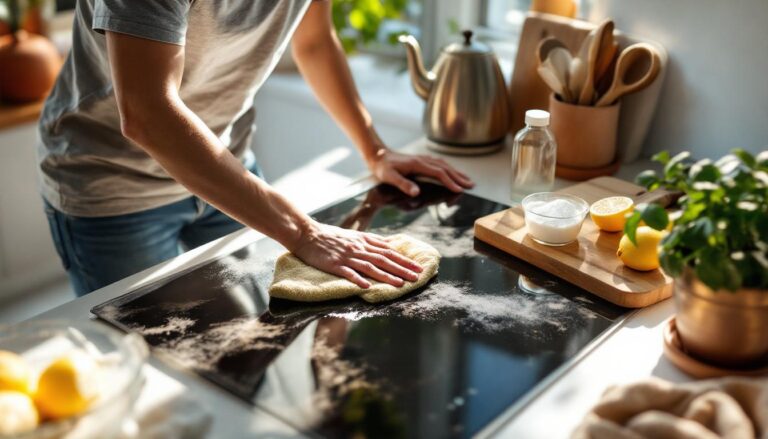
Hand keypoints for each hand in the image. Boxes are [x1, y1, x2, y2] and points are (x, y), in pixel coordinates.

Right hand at [291, 222, 422, 287]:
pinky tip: (367, 287)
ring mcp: (346, 256)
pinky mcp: (333, 264)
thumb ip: (371, 241)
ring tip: (400, 283)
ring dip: (386, 275)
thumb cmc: (330, 236)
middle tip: (417, 276)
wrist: (307, 234)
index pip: (388, 251)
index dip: (404, 259)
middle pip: (384, 259)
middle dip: (402, 268)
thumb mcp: (354, 235)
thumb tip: (389, 245)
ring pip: (369, 266)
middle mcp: (358, 248)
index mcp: (363, 241)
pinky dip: (357, 279)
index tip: (417, 267)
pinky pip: (347, 272)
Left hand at [367, 149, 473, 196]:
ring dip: (456, 172)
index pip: (438, 173)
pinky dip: (449, 169)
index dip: (449, 182)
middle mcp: (423, 160)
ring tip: (467, 180)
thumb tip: (416, 193)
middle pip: (445, 168)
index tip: (459, 189)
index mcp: (418, 164)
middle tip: (471, 185)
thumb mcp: (389, 177)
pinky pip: (440, 164)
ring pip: (444, 165)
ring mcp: (423, 159)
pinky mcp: (422, 160)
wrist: (378, 155)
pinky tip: (453, 172)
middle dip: (459, 177)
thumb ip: (403, 184)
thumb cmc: (383, 168)